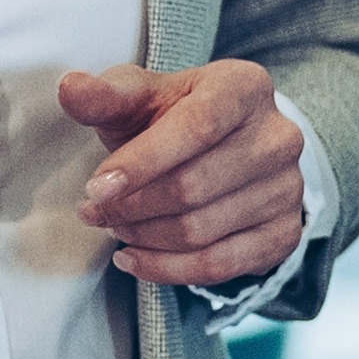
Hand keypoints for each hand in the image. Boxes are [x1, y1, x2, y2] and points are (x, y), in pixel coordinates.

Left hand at [56, 61, 307, 288]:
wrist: (227, 147)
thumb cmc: (173, 118)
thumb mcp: (141, 98)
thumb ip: (106, 95)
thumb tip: (70, 88)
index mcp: (244, 88)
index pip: (196, 127)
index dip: (141, 162)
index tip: (95, 187)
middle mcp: (279, 136)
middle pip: (194, 187)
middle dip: (131, 206)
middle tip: (94, 210)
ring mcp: (288, 188)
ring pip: (201, 231)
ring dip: (143, 237)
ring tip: (114, 227)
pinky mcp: (286, 233)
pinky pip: (220, 266)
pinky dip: (168, 270)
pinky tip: (134, 259)